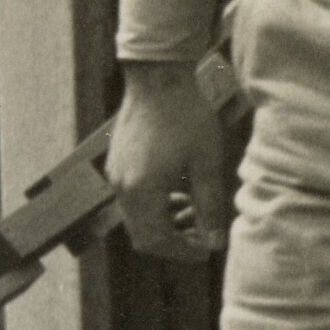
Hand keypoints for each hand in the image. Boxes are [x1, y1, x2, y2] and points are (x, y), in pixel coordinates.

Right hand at [107, 66, 235, 261]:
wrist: (159, 78)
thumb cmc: (187, 117)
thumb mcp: (207, 162)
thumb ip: (210, 206)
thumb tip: (214, 243)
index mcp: (142, 192)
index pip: (156, 241)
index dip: (182, 251)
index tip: (206, 250)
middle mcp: (121, 188)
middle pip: (143, 234)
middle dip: (173, 239)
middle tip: (202, 233)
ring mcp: (115, 175)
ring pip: (137, 216)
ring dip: (165, 221)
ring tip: (194, 208)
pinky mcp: (116, 163)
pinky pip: (132, 197)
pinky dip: (154, 203)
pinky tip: (178, 188)